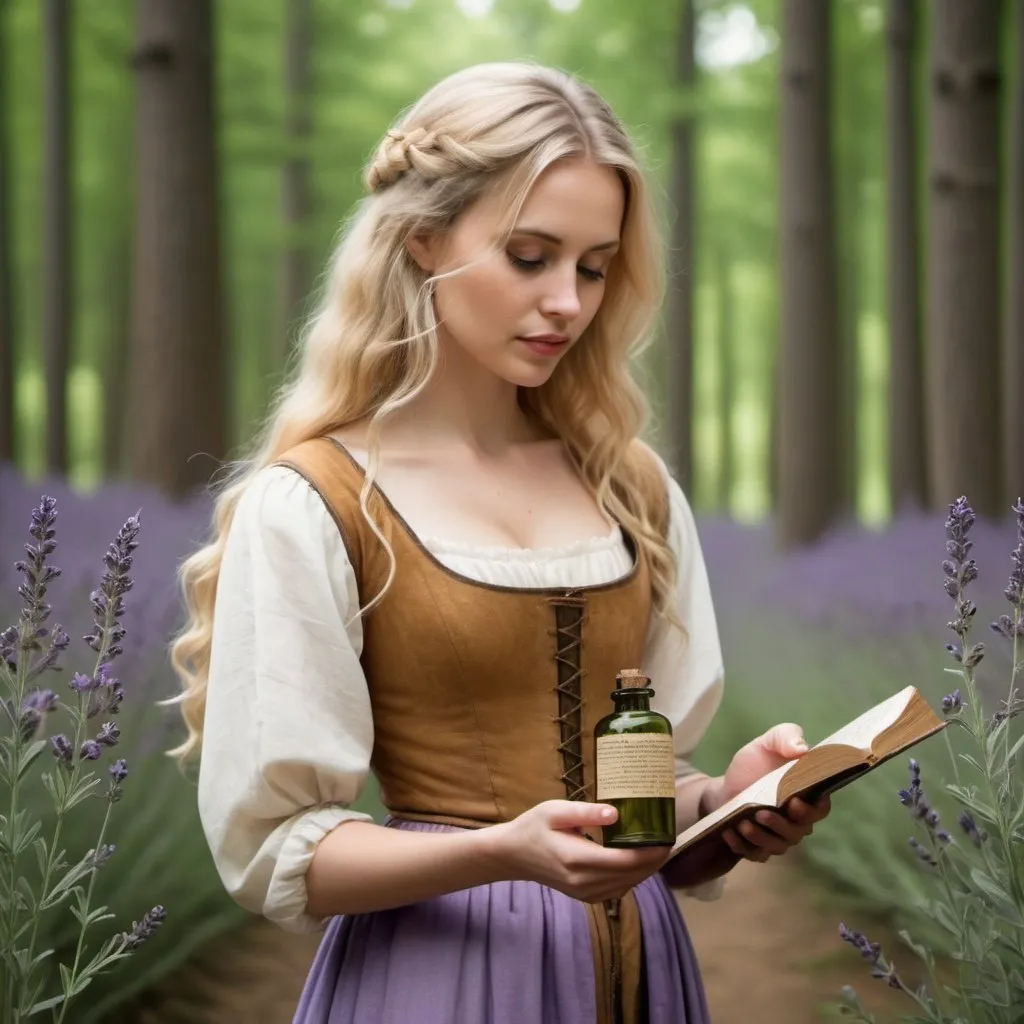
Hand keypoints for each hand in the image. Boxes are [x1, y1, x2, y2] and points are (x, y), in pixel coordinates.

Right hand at [485, 800, 672, 902]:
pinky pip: (617, 890)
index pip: (625, 861)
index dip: (651, 852)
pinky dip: (632, 877)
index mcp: (577, 859)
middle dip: (655, 860)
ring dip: (646, 870)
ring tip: (660, 849)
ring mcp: (584, 893)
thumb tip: (616, 814)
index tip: (667, 837)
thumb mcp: (555, 811)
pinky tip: (639, 862)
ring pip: (627, 885)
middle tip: (670, 839)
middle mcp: (583, 882)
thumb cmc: (534, 827)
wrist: (513, 855)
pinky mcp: (585, 897)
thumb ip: (585, 813)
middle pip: (631, 875)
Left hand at [710, 723, 831, 862]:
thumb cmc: (754, 764)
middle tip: (762, 813)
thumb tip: (802, 748)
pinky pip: (754, 854)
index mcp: (806, 796)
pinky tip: (730, 832)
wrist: (727, 785)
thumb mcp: (767, 743)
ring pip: (777, 846)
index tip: (795, 802)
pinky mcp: (757, 848)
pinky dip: (742, 846)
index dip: (812, 810)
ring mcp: (778, 837)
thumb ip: (786, 737)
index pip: (820, 809)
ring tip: (744, 823)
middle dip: (781, 825)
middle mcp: (797, 821)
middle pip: (798, 832)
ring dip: (761, 838)